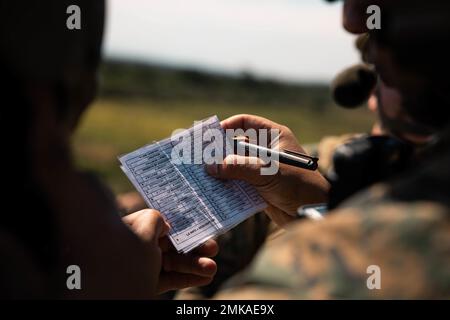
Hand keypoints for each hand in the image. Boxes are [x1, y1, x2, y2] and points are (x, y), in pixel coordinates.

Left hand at [122, 209, 217, 294]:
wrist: (102, 288)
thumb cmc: (118, 251)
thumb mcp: (142, 226)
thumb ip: (156, 219)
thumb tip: (167, 226)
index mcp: (135, 227)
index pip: (165, 225)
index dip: (185, 226)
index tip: (203, 227)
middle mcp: (139, 246)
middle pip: (173, 245)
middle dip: (195, 247)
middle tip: (214, 248)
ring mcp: (143, 266)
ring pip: (174, 263)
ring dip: (196, 265)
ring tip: (212, 267)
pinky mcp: (147, 284)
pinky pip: (171, 279)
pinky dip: (188, 279)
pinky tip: (206, 277)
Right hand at [206, 114, 329, 226]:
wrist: (314, 213)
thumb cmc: (298, 185)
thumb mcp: (268, 172)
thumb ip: (238, 168)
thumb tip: (210, 167)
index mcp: (273, 137)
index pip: (246, 123)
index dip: (228, 126)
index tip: (210, 136)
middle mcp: (266, 151)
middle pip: (236, 145)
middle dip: (219, 152)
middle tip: (199, 157)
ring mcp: (261, 169)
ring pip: (235, 166)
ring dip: (221, 170)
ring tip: (201, 174)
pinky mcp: (258, 187)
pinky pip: (238, 183)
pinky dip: (227, 185)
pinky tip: (213, 189)